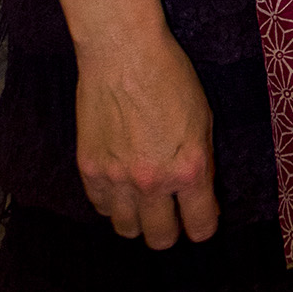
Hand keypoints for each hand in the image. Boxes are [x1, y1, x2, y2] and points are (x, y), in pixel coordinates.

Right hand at [75, 27, 219, 248]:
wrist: (123, 53)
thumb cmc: (170, 77)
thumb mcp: (203, 119)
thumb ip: (201, 163)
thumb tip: (201, 197)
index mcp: (188, 168)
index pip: (199, 226)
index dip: (203, 227)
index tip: (200, 221)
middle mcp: (152, 181)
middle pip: (160, 238)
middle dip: (170, 232)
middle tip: (171, 217)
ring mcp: (117, 179)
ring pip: (127, 229)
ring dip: (138, 220)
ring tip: (143, 203)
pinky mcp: (88, 170)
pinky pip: (100, 207)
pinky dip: (111, 203)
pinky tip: (119, 185)